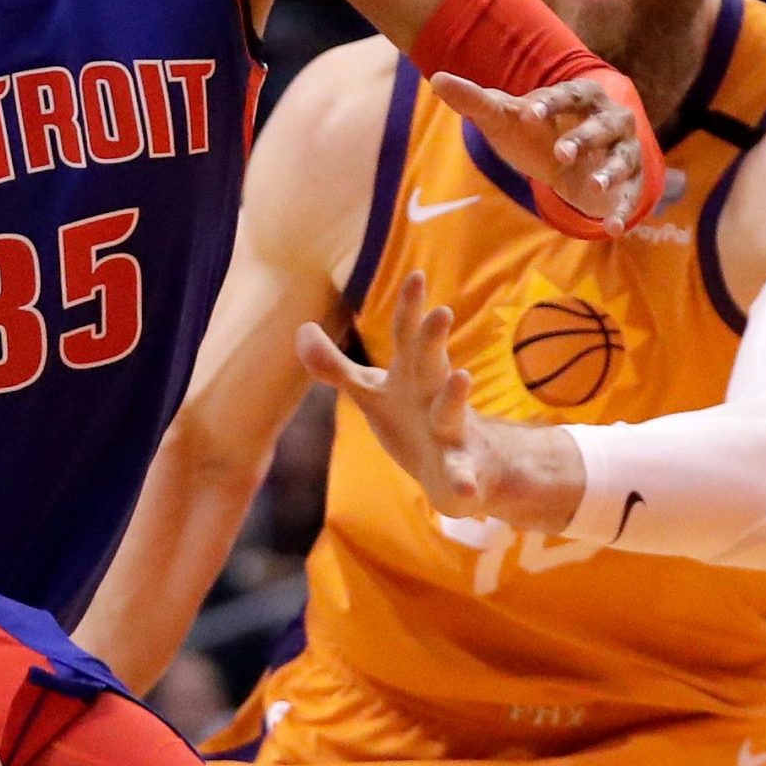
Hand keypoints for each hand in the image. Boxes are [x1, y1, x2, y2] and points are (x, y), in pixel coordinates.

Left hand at [297, 272, 498, 519]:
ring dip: (455, 396)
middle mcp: (435, 394)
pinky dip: (463, 481)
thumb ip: (335, 365)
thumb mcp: (371, 392)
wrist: (460, 468)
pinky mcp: (460, 470)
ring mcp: (451, 431)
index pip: (407, 335)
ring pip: (453, 411)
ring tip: (461, 378)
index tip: (415, 275)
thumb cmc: (411, 418)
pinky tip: (463, 490)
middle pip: (432, 362)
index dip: (409, 307)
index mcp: (412, 374)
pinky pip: (462, 475)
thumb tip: (301, 328)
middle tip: (440, 312)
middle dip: (433, 339)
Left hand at [430, 72, 646, 234]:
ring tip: (591, 188)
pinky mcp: (629, 183)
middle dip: (582, 138)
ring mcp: (624, 151)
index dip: (549, 104)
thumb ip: (474, 100)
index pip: (566, 95)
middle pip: (600, 126)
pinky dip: (624, 211)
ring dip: (608, 173)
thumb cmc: (534, 131)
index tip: (528, 114)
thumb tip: (437, 79)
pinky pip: (630, 196)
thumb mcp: (504, 117)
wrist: (568, 160)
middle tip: (560, 154)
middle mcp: (610, 119)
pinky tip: (614, 228)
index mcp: (580, 95)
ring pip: (621, 159)